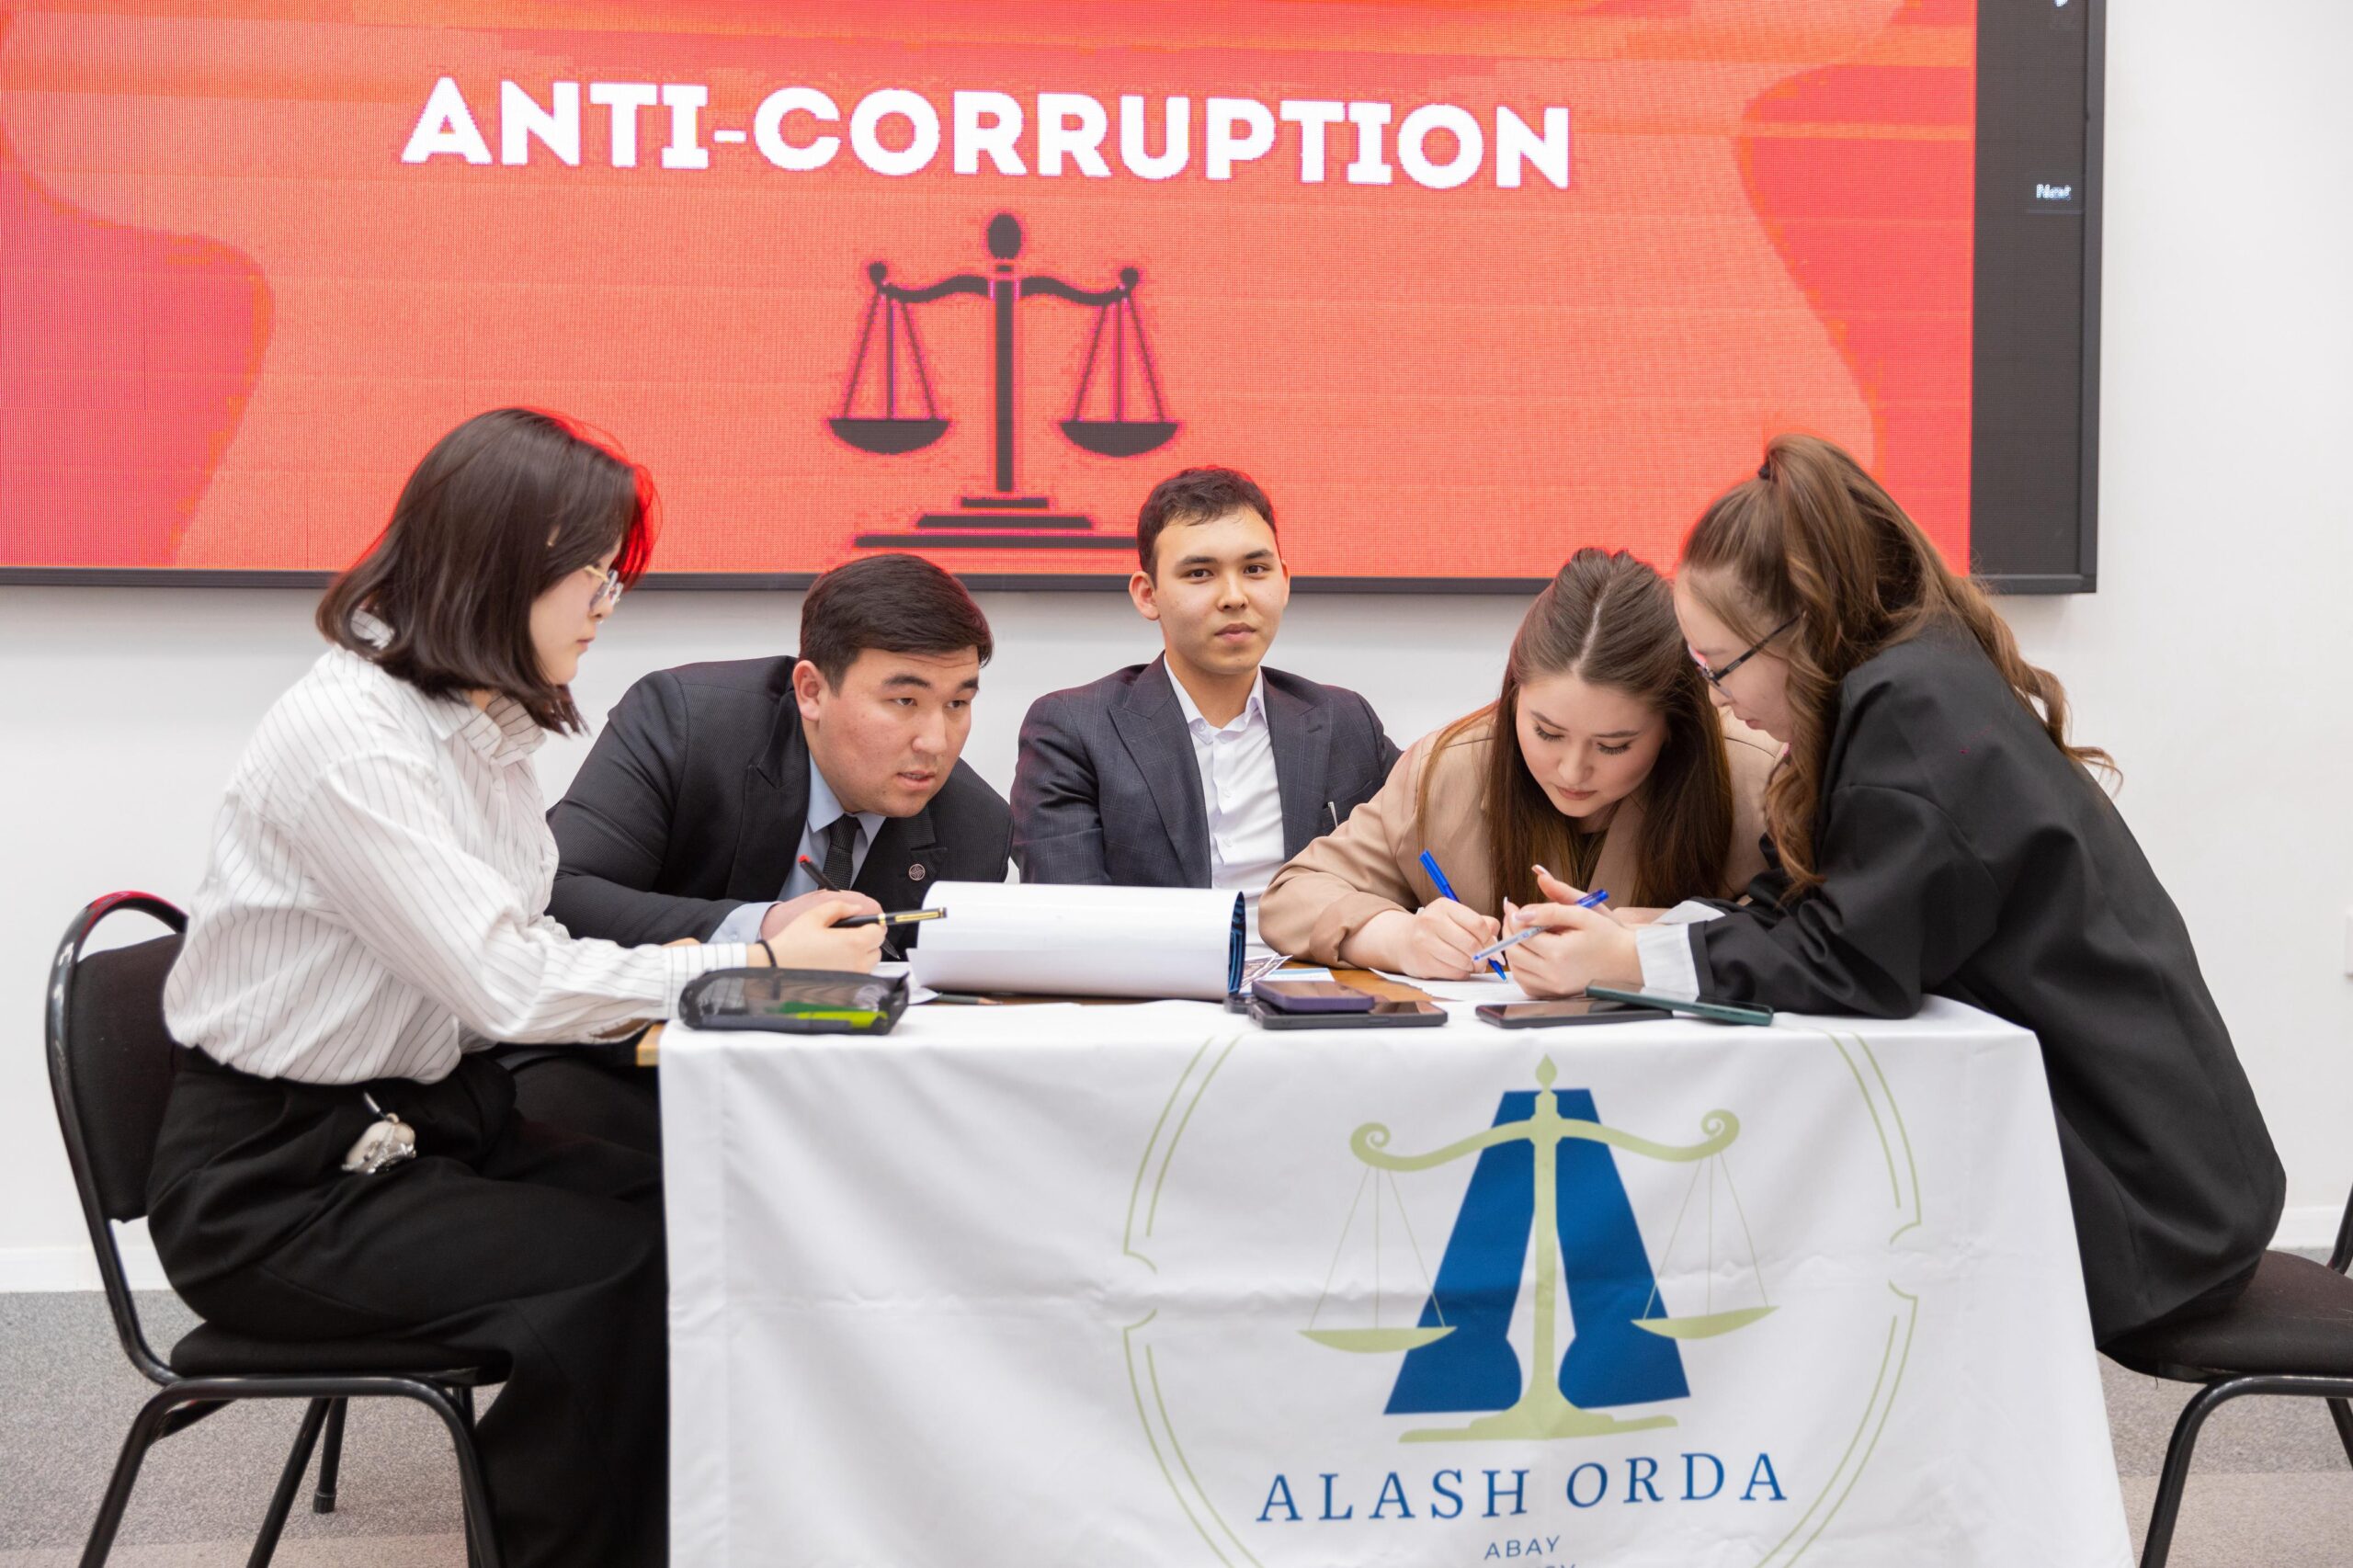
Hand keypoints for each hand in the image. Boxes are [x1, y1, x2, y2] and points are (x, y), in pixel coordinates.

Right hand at [764, 898, 885, 973]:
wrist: (775, 969)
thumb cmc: (792, 945)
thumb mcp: (814, 916)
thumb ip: (840, 907)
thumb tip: (857, 908)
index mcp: (853, 943)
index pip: (879, 933)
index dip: (873, 926)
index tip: (864, 924)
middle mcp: (856, 964)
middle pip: (876, 950)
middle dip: (867, 941)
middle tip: (849, 936)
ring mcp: (851, 979)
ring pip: (868, 965)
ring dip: (861, 956)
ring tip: (839, 951)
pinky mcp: (844, 990)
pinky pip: (857, 978)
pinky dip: (851, 970)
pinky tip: (834, 965)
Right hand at [1353, 900, 1501, 979]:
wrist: (1402, 941)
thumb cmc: (1437, 929)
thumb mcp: (1456, 918)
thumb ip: (1481, 923)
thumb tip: (1497, 939)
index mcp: (1444, 906)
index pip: (1477, 924)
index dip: (1490, 939)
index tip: (1494, 948)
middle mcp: (1432, 921)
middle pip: (1472, 944)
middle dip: (1484, 955)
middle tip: (1485, 959)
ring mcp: (1425, 943)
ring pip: (1464, 961)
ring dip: (1473, 966)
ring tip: (1471, 963)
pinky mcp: (1423, 963)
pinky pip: (1454, 973)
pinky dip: (1462, 973)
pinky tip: (1458, 967)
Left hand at [1502, 898, 1641, 999]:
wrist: (1627, 960)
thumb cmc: (1608, 936)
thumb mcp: (1581, 914)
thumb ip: (1549, 910)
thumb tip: (1520, 913)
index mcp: (1559, 953)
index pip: (1521, 934)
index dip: (1513, 917)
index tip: (1512, 906)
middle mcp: (1554, 973)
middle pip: (1514, 953)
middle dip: (1509, 933)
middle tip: (1513, 918)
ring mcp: (1554, 987)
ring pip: (1517, 970)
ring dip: (1513, 950)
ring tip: (1521, 934)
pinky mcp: (1556, 993)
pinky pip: (1527, 983)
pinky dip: (1522, 968)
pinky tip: (1530, 954)